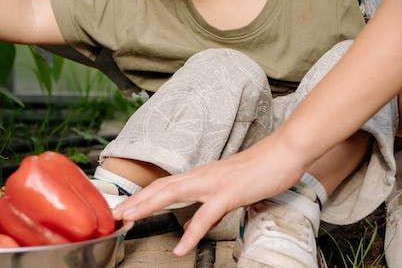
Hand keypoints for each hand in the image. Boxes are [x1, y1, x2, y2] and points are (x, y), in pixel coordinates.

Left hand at [111, 136, 302, 255]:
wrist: (284, 154)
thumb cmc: (260, 170)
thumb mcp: (229, 189)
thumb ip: (209, 205)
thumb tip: (194, 221)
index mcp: (201, 175)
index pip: (164, 184)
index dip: (142, 195)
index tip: (125, 207)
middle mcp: (202, 176)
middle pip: (160, 187)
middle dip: (135, 200)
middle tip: (116, 214)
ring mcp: (213, 183)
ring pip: (172, 193)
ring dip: (148, 206)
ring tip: (131, 220)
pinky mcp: (228, 194)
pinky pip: (205, 216)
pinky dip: (190, 234)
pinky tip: (181, 248)